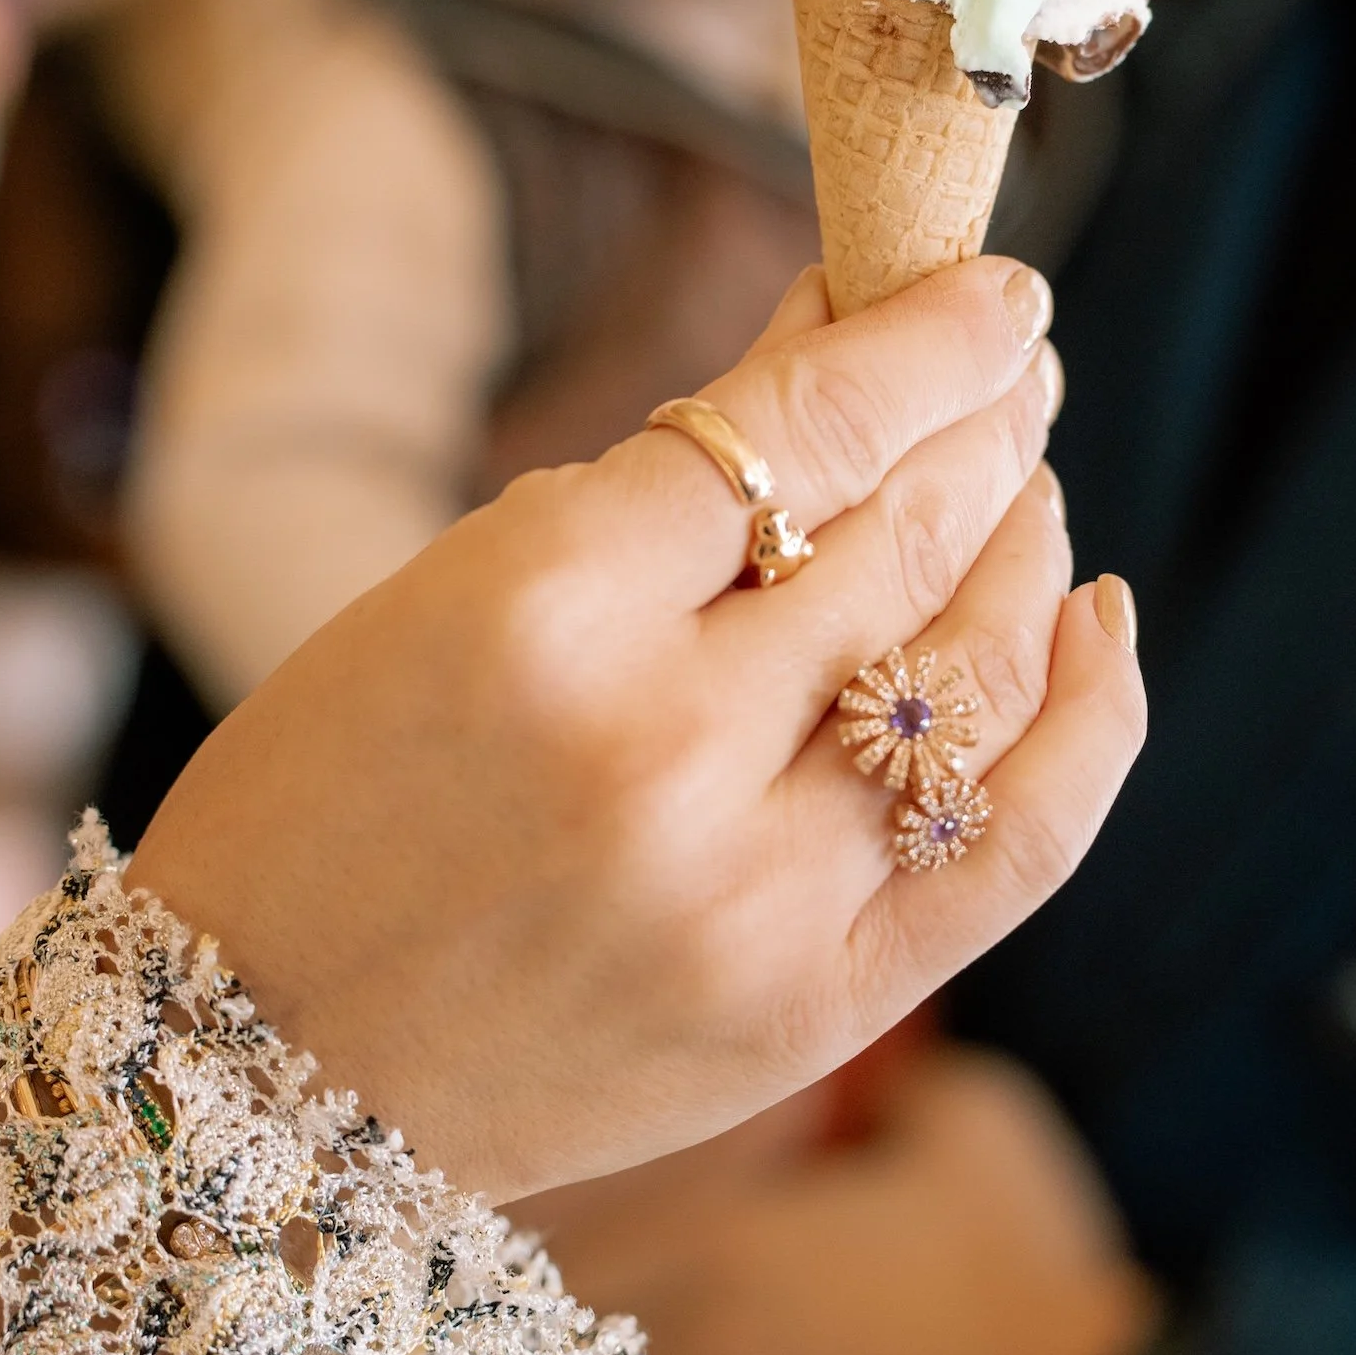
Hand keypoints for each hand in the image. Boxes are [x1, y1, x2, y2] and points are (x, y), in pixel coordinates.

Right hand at [127, 260, 1144, 1201]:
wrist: (261, 1066)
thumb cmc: (335, 795)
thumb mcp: (454, 590)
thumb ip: (659, 483)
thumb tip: (839, 338)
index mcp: (542, 611)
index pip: (801, 428)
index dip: (921, 337)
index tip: (987, 288)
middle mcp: (663, 749)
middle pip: (904, 534)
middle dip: (986, 420)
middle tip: (1016, 364)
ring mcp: (753, 895)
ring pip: (975, 669)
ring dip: (1029, 540)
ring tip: (1030, 478)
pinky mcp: (816, 1010)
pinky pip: (1020, 840)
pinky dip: (1088, 716)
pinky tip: (1094, 618)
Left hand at [593, 1047, 1154, 1354]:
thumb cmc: (1031, 1258)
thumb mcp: (974, 1121)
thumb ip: (896, 1083)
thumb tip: (869, 1063)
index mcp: (732, 1229)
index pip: (577, 1242)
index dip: (603, 1255)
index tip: (647, 1267)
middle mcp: (703, 1330)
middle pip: (591, 1345)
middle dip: (638, 1346)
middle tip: (700, 1348)